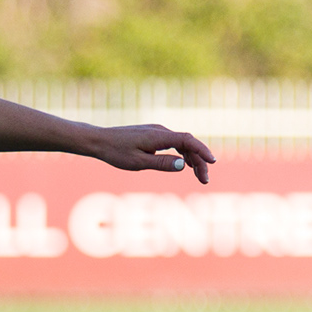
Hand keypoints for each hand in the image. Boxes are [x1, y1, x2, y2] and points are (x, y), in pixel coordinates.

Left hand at [93, 125, 215, 184]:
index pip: (188, 140)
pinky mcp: (153, 135)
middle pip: (188, 143)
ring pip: (182, 144)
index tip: (213, 161)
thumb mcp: (138, 163)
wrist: (99, 140)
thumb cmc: (116, 152)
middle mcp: (160, 131)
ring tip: (199, 175)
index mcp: (158, 136)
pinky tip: (187, 165)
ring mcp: (157, 132)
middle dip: (199, 161)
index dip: (202, 150)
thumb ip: (161, 163)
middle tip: (205, 180)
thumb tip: (184, 165)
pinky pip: (174, 143)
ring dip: (192, 158)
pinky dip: (183, 154)